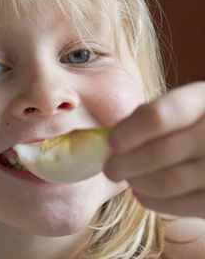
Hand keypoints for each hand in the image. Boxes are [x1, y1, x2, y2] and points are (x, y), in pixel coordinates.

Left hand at [104, 81, 204, 216]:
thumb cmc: (201, 122)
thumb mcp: (188, 104)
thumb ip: (156, 113)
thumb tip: (116, 137)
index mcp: (204, 101)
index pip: (157, 117)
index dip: (127, 132)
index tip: (111, 142)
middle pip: (158, 152)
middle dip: (125, 164)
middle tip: (110, 169)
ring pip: (169, 181)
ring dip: (139, 182)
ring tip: (128, 179)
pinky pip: (184, 205)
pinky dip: (156, 201)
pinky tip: (142, 194)